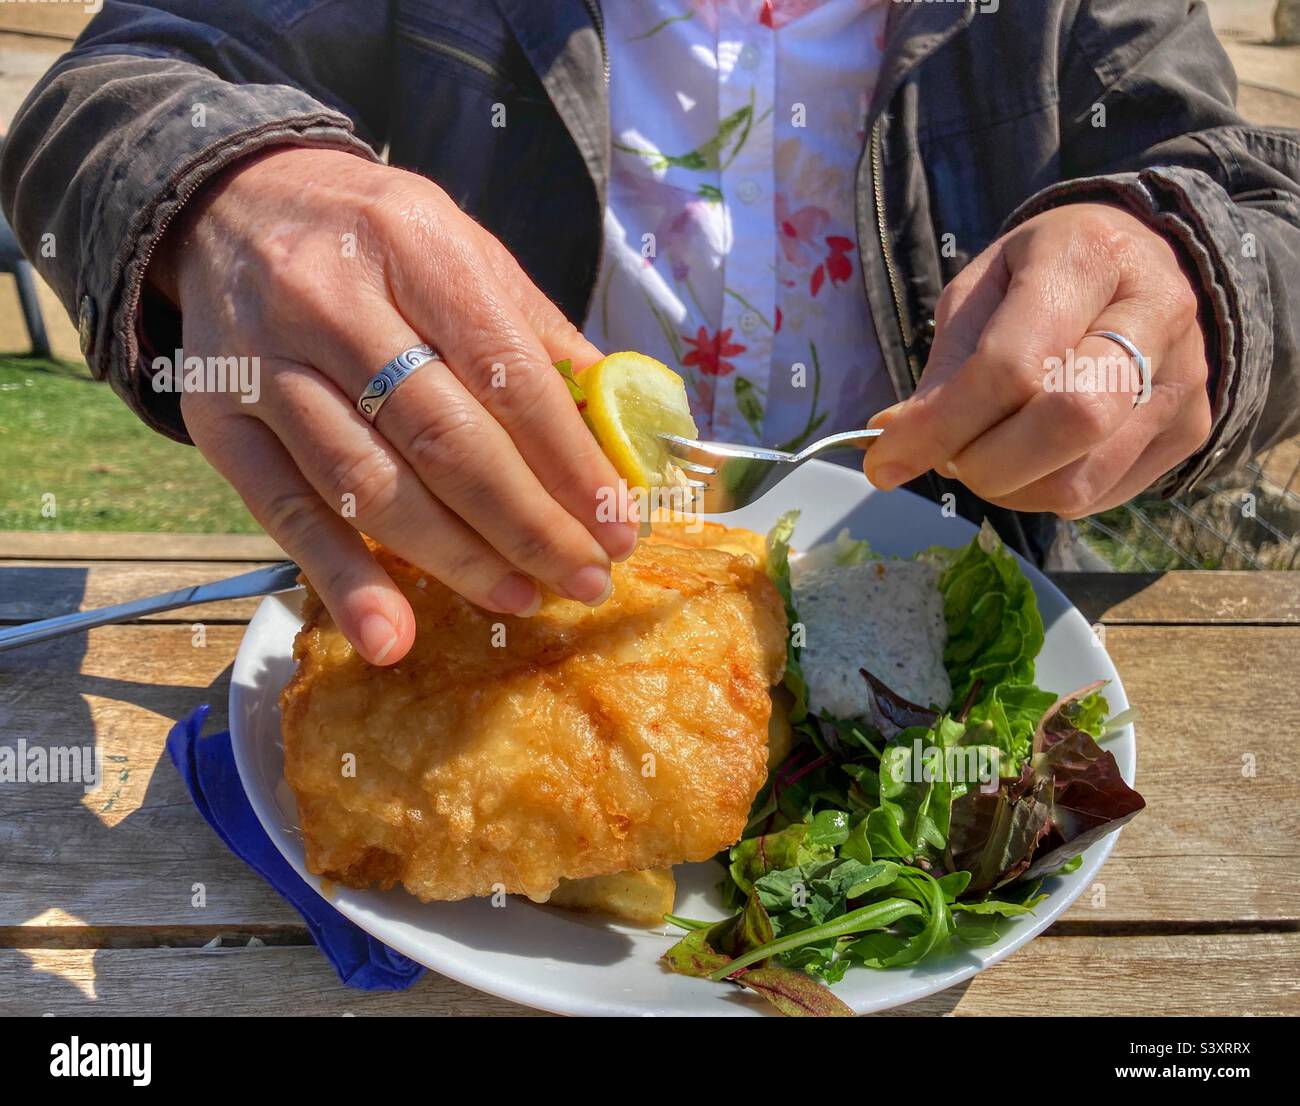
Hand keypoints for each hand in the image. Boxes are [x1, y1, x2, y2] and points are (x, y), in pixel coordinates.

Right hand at [153, 147, 636, 664]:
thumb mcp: (464, 251)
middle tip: (585, 578)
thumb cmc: (376, 241)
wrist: (234, 207)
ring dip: (455, 560)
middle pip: (444, 440)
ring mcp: (266, 366)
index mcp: (416, 247)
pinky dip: (341, 582)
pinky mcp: (219, 423)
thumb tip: (620, 431)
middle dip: (528, 525)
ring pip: (370, 486)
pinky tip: (390, 638)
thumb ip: (539, 337)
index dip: (571, 464)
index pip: (509, 374)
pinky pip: (286, 515)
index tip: (618, 528)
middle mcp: (332, 302)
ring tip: (520, 598)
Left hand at [863, 204, 1211, 517]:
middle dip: (984, 463)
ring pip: (1081, 478)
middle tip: (949, 458)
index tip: (884, 462)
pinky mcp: (1190, 428)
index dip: (941, 426)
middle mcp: (1155, 315)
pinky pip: (1100, 495)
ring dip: (1009, 488)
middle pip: (1068, 423)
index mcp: (1088, 260)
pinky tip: (1032, 455)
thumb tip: (893, 442)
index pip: (1012, 366)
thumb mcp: (981, 291)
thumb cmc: (1044, 274)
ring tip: (986, 453)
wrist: (1144, 262)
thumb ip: (943, 367)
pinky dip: (1044, 492)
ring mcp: (1184, 378)